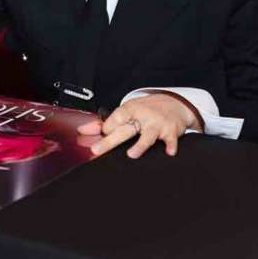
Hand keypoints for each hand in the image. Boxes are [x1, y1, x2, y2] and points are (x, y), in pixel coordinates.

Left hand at [77, 93, 199, 158]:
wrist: (175, 104)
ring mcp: (157, 124)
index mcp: (130, 109)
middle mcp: (143, 116)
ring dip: (140, 145)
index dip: (106, 127)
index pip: (115, 118)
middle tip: (96, 150)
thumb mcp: (127, 111)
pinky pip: (171, 140)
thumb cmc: (147, 110)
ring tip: (132, 154)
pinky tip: (169, 152)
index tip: (101, 134)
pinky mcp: (171, 132)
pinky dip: (171, 146)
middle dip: (110, 141)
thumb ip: (106, 123)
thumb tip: (82, 130)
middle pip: (125, 130)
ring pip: (148, 136)